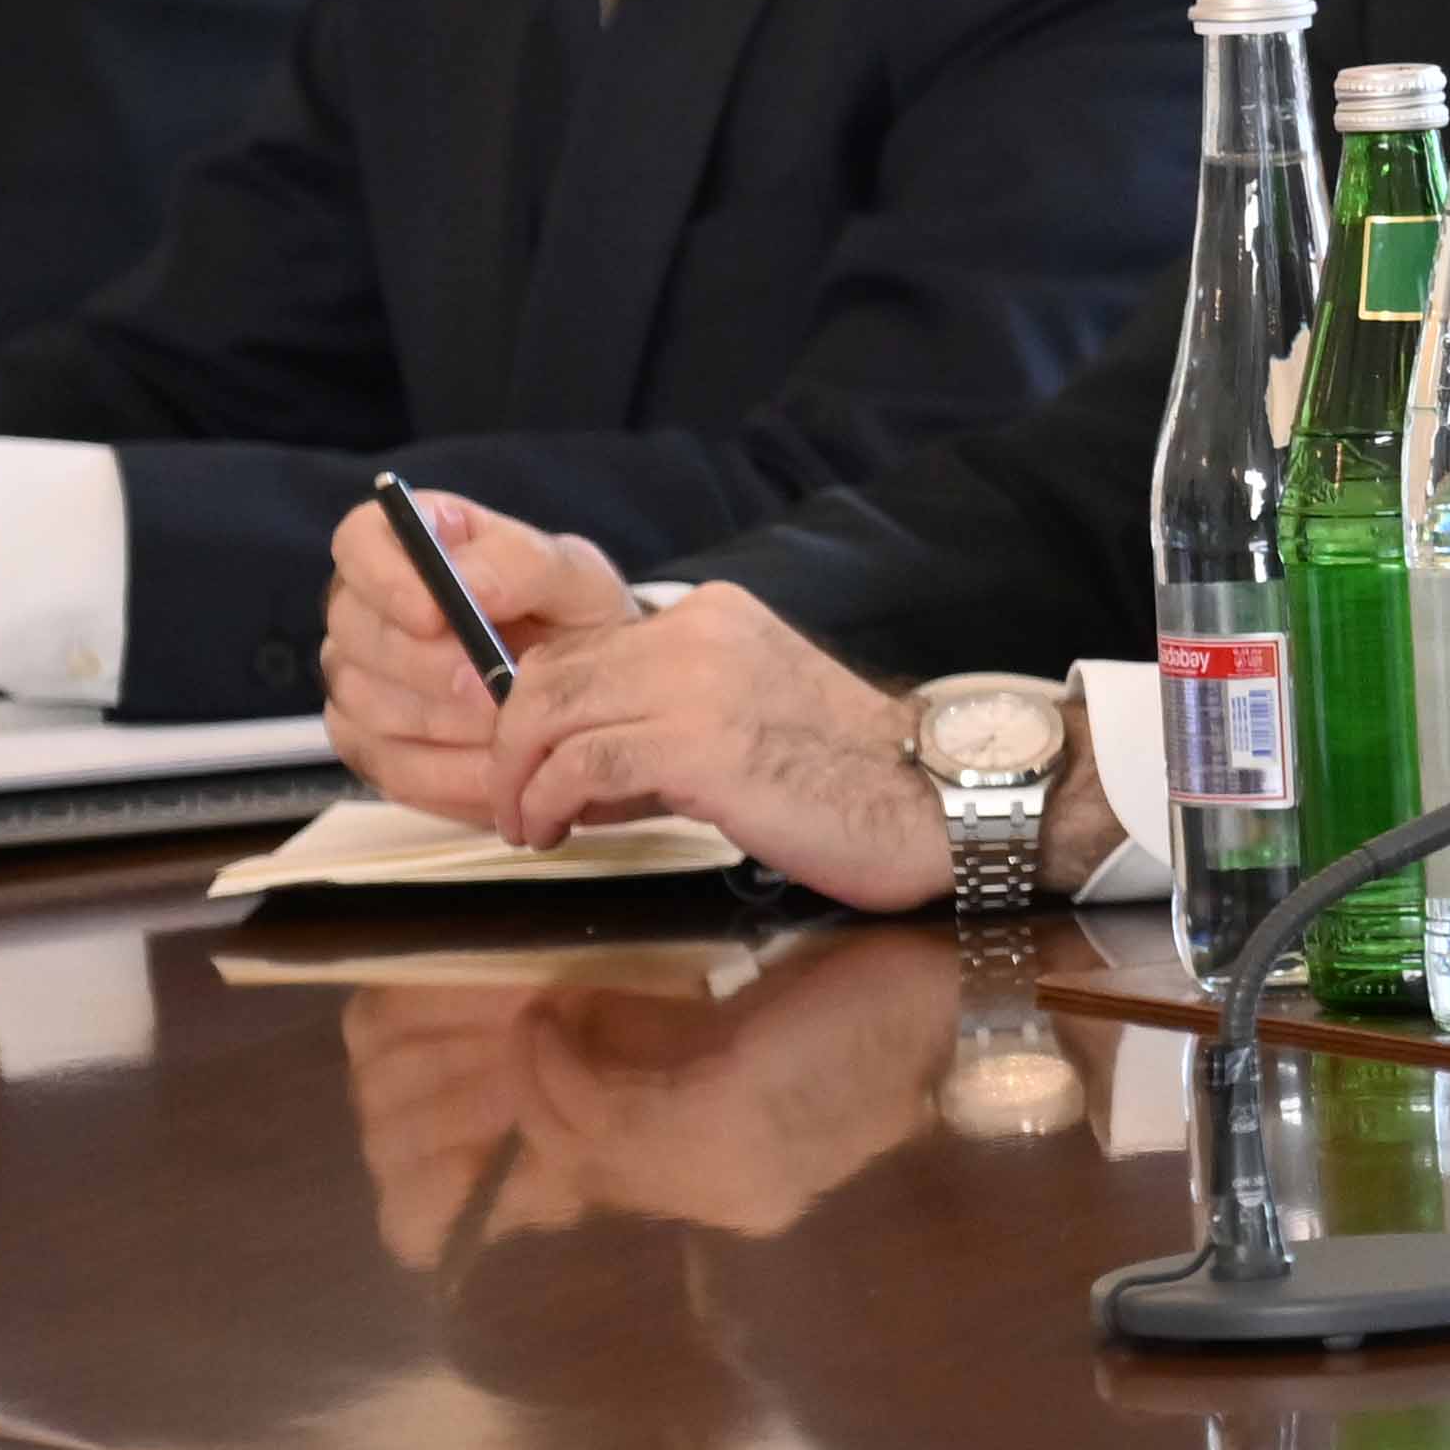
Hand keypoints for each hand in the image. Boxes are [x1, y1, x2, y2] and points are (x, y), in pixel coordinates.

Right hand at [320, 489, 639, 813]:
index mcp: (410, 544)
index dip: (385, 579)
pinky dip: (446, 774)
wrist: (590, 693)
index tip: (435, 614)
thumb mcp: (573, 578)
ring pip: (366, 703)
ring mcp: (357, 677)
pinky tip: (497, 768)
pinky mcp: (367, 743)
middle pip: (355, 632)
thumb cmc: (573, 619)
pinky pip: (385, 765)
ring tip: (510, 727)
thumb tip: (465, 584)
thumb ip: (522, 564)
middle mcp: (367, 607)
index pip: (360, 540)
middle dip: (426, 666)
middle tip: (490, 688)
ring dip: (444, 724)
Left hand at [468, 583, 950, 903]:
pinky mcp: (696, 744)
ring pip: (547, 715)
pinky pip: (577, 766)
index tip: (529, 763)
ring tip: (532, 827)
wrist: (937, 798)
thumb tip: (574, 769)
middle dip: (511, 747)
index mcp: (713, 617)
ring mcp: (696, 683)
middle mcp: (697, 633)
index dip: (534, 710)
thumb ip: (664, 723)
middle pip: (547, 676)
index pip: (581, 647)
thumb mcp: (747, 717)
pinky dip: (547, 802)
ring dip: (519, 782)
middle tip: (516, 803)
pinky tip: (556, 832)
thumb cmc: (851, 776)